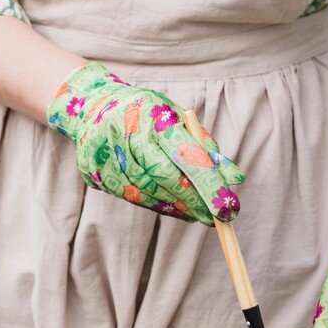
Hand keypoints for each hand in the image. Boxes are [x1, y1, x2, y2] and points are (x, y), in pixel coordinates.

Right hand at [47, 62, 243, 225]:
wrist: (93, 109)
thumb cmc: (147, 114)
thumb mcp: (178, 119)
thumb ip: (205, 148)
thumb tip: (234, 180)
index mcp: (151, 115)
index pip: (184, 153)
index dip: (207, 183)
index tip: (227, 206)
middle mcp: (125, 133)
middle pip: (163, 176)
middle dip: (193, 200)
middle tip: (215, 218)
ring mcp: (105, 155)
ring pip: (146, 191)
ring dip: (176, 207)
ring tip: (197, 215)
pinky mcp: (94, 173)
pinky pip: (131, 197)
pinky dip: (156, 205)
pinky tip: (174, 208)